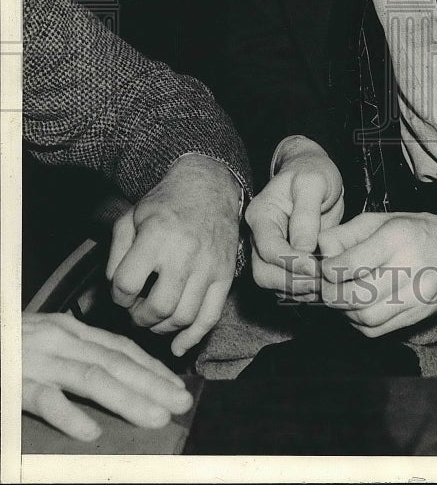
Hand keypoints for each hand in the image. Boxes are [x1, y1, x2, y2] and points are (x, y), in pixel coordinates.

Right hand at [22, 313, 191, 440]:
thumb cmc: (9, 345)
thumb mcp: (44, 340)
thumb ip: (76, 351)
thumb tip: (114, 373)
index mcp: (68, 330)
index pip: (120, 347)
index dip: (151, 366)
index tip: (177, 384)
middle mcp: (59, 340)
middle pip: (115, 362)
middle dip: (153, 383)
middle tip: (181, 402)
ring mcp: (36, 360)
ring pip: (91, 377)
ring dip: (128, 398)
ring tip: (155, 417)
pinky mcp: (12, 381)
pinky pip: (43, 398)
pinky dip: (68, 415)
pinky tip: (90, 432)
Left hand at [107, 154, 241, 355]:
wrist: (210, 188)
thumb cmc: (167, 203)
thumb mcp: (132, 217)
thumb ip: (115, 253)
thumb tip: (113, 289)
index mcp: (158, 236)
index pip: (127, 284)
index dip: (118, 295)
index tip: (122, 290)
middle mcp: (186, 253)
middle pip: (158, 307)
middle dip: (139, 317)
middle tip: (136, 310)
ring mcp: (209, 266)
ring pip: (183, 317)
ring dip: (162, 327)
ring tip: (154, 318)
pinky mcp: (225, 275)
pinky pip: (211, 317)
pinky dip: (193, 338)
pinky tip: (179, 346)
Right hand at [244, 136, 342, 301]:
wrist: (318, 174)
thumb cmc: (314, 172)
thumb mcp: (314, 183)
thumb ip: (306, 214)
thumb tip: (302, 248)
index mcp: (262, 215)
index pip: (268, 248)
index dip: (290, 262)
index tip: (315, 266)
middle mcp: (262, 236)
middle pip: (264, 273)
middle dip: (293, 282)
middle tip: (322, 280)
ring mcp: (272, 250)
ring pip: (275, 284)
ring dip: (300, 290)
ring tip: (327, 284)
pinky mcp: (286, 260)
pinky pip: (288, 285)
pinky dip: (305, 290)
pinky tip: (325, 283)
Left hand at [318, 208, 436, 336]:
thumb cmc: (415, 231)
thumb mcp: (380, 220)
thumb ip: (346, 234)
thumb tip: (321, 252)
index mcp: (397, 238)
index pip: (351, 264)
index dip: (329, 270)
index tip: (326, 267)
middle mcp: (410, 268)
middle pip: (355, 296)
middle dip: (332, 294)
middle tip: (329, 285)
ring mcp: (417, 296)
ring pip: (365, 318)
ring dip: (344, 311)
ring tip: (344, 295)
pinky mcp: (418, 316)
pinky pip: (376, 330)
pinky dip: (359, 322)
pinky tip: (359, 307)